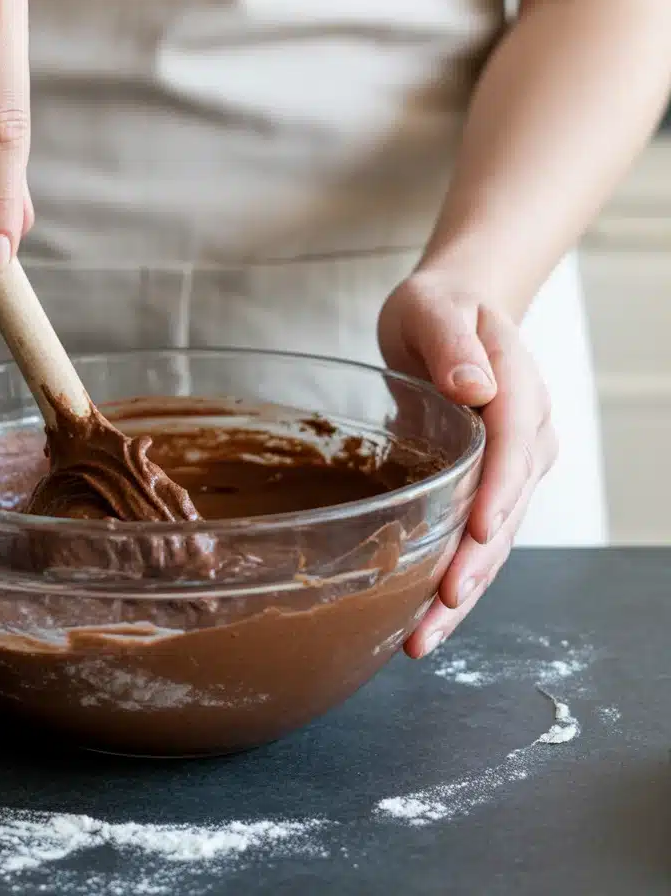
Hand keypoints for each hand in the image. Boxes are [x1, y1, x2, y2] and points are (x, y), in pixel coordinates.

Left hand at [377, 269, 557, 658]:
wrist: (451, 316)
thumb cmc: (438, 308)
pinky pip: (475, 541)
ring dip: (461, 594)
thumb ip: (455, 343)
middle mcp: (528, 438)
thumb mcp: (436, 308)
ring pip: (493, 540)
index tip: (477, 532)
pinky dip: (452, 580)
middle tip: (436, 612)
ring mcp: (512, 470)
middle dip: (475, 566)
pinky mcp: (487, 489)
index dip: (499, 492)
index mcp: (519, 391)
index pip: (516, 447)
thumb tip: (474, 385)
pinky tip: (422, 619)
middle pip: (506, 509)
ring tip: (420, 639)